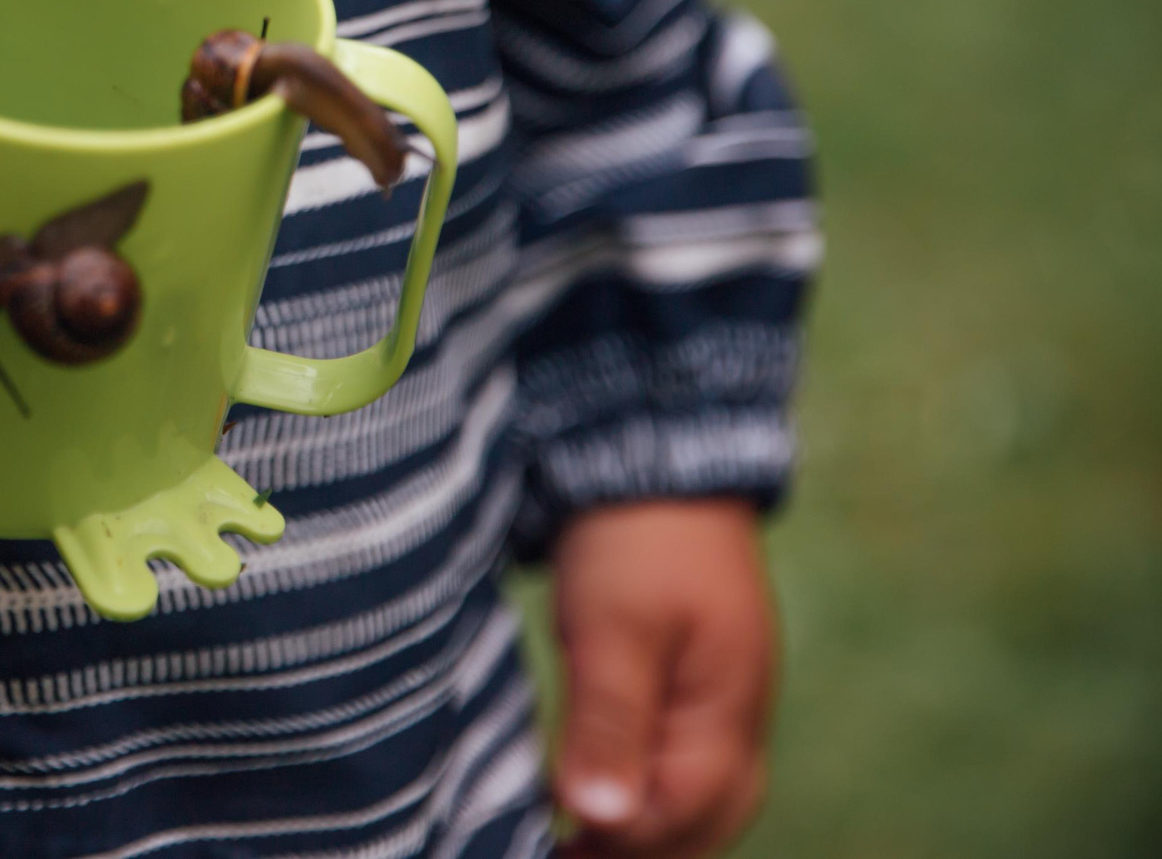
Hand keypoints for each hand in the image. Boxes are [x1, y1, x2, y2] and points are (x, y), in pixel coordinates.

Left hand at [550, 500, 777, 858]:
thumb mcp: (612, 629)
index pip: (674, 820)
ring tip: (569, 840)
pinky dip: (646, 791)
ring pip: (696, 802)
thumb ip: (609, 723)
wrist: (658, 460)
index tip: (544, 844)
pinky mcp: (697, 684)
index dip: (612, 844)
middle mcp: (736, 725)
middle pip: (697, 826)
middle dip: (636, 851)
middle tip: (556, 850)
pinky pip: (683, 766)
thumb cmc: (635, 540)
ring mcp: (722, 705)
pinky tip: (598, 792)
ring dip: (642, 829)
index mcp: (725, 720)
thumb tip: (600, 818)